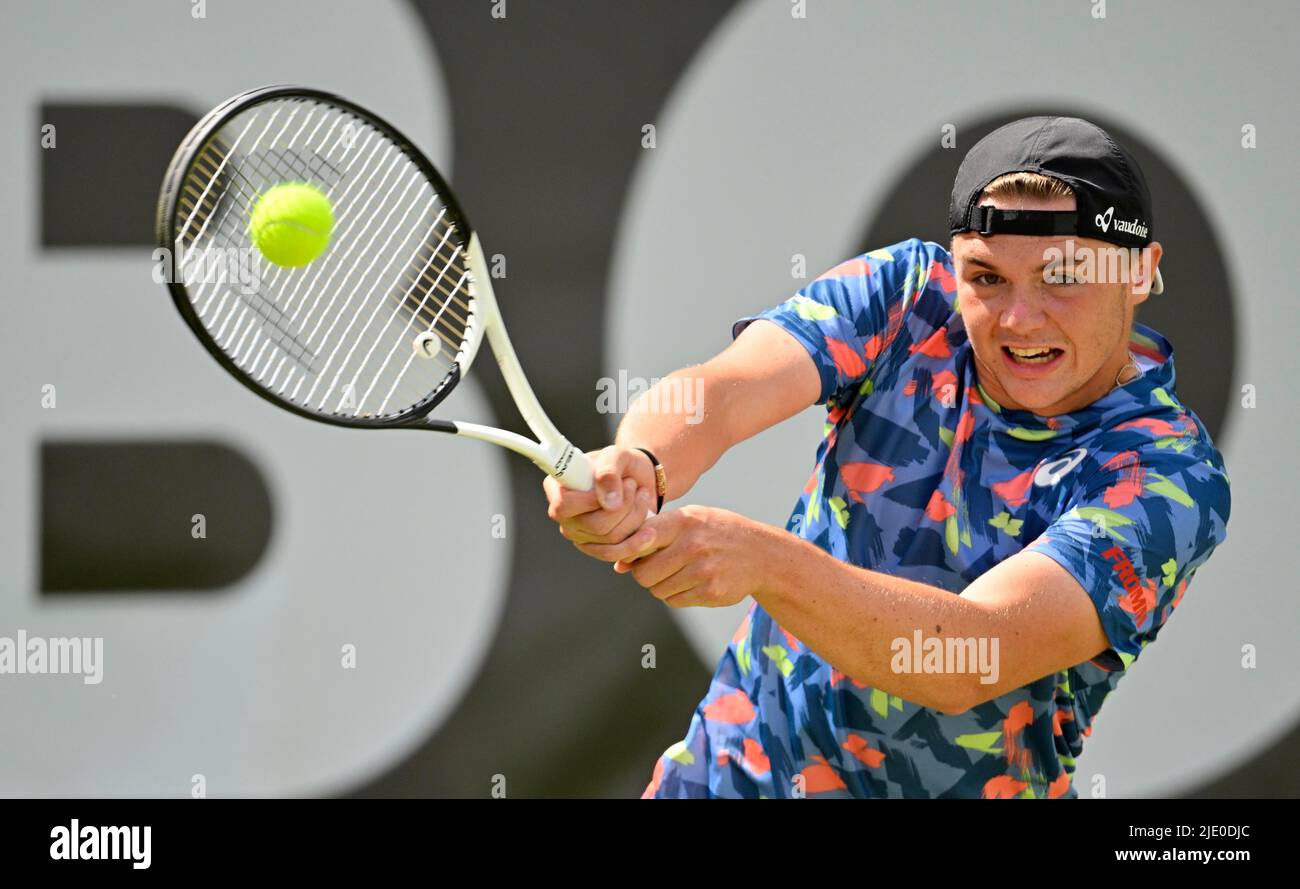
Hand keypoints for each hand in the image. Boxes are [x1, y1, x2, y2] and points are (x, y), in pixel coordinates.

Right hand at [542, 445, 657, 547]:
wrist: (639, 480)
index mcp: (558, 488)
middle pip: (593, 525)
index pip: (563, 505)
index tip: (618, 483)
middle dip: (624, 504)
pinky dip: (636, 543)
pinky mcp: (597, 548)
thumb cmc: (622, 464)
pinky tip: (650, 532)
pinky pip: (615, 554)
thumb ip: (609, 471)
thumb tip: (610, 504)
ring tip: (641, 495)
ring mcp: (579, 535)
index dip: (591, 500)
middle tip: (633, 484)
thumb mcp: (617, 455)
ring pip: (610, 538)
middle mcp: (564, 515)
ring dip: (635, 515)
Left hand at [578, 505, 773, 607]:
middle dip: (644, 574)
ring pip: (657, 590)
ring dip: (661, 586)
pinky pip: (675, 601)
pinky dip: (677, 595)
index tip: (633, 554)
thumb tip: (619, 565)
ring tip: (678, 573)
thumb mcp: (690, 521)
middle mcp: (692, 546)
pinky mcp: (710, 592)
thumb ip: (655, 535)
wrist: (761, 554)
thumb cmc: (716, 533)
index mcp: (684, 522)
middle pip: (643, 574)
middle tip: (656, 568)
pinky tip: (691, 582)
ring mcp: (702, 571)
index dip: (630, 551)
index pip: (640, 539)